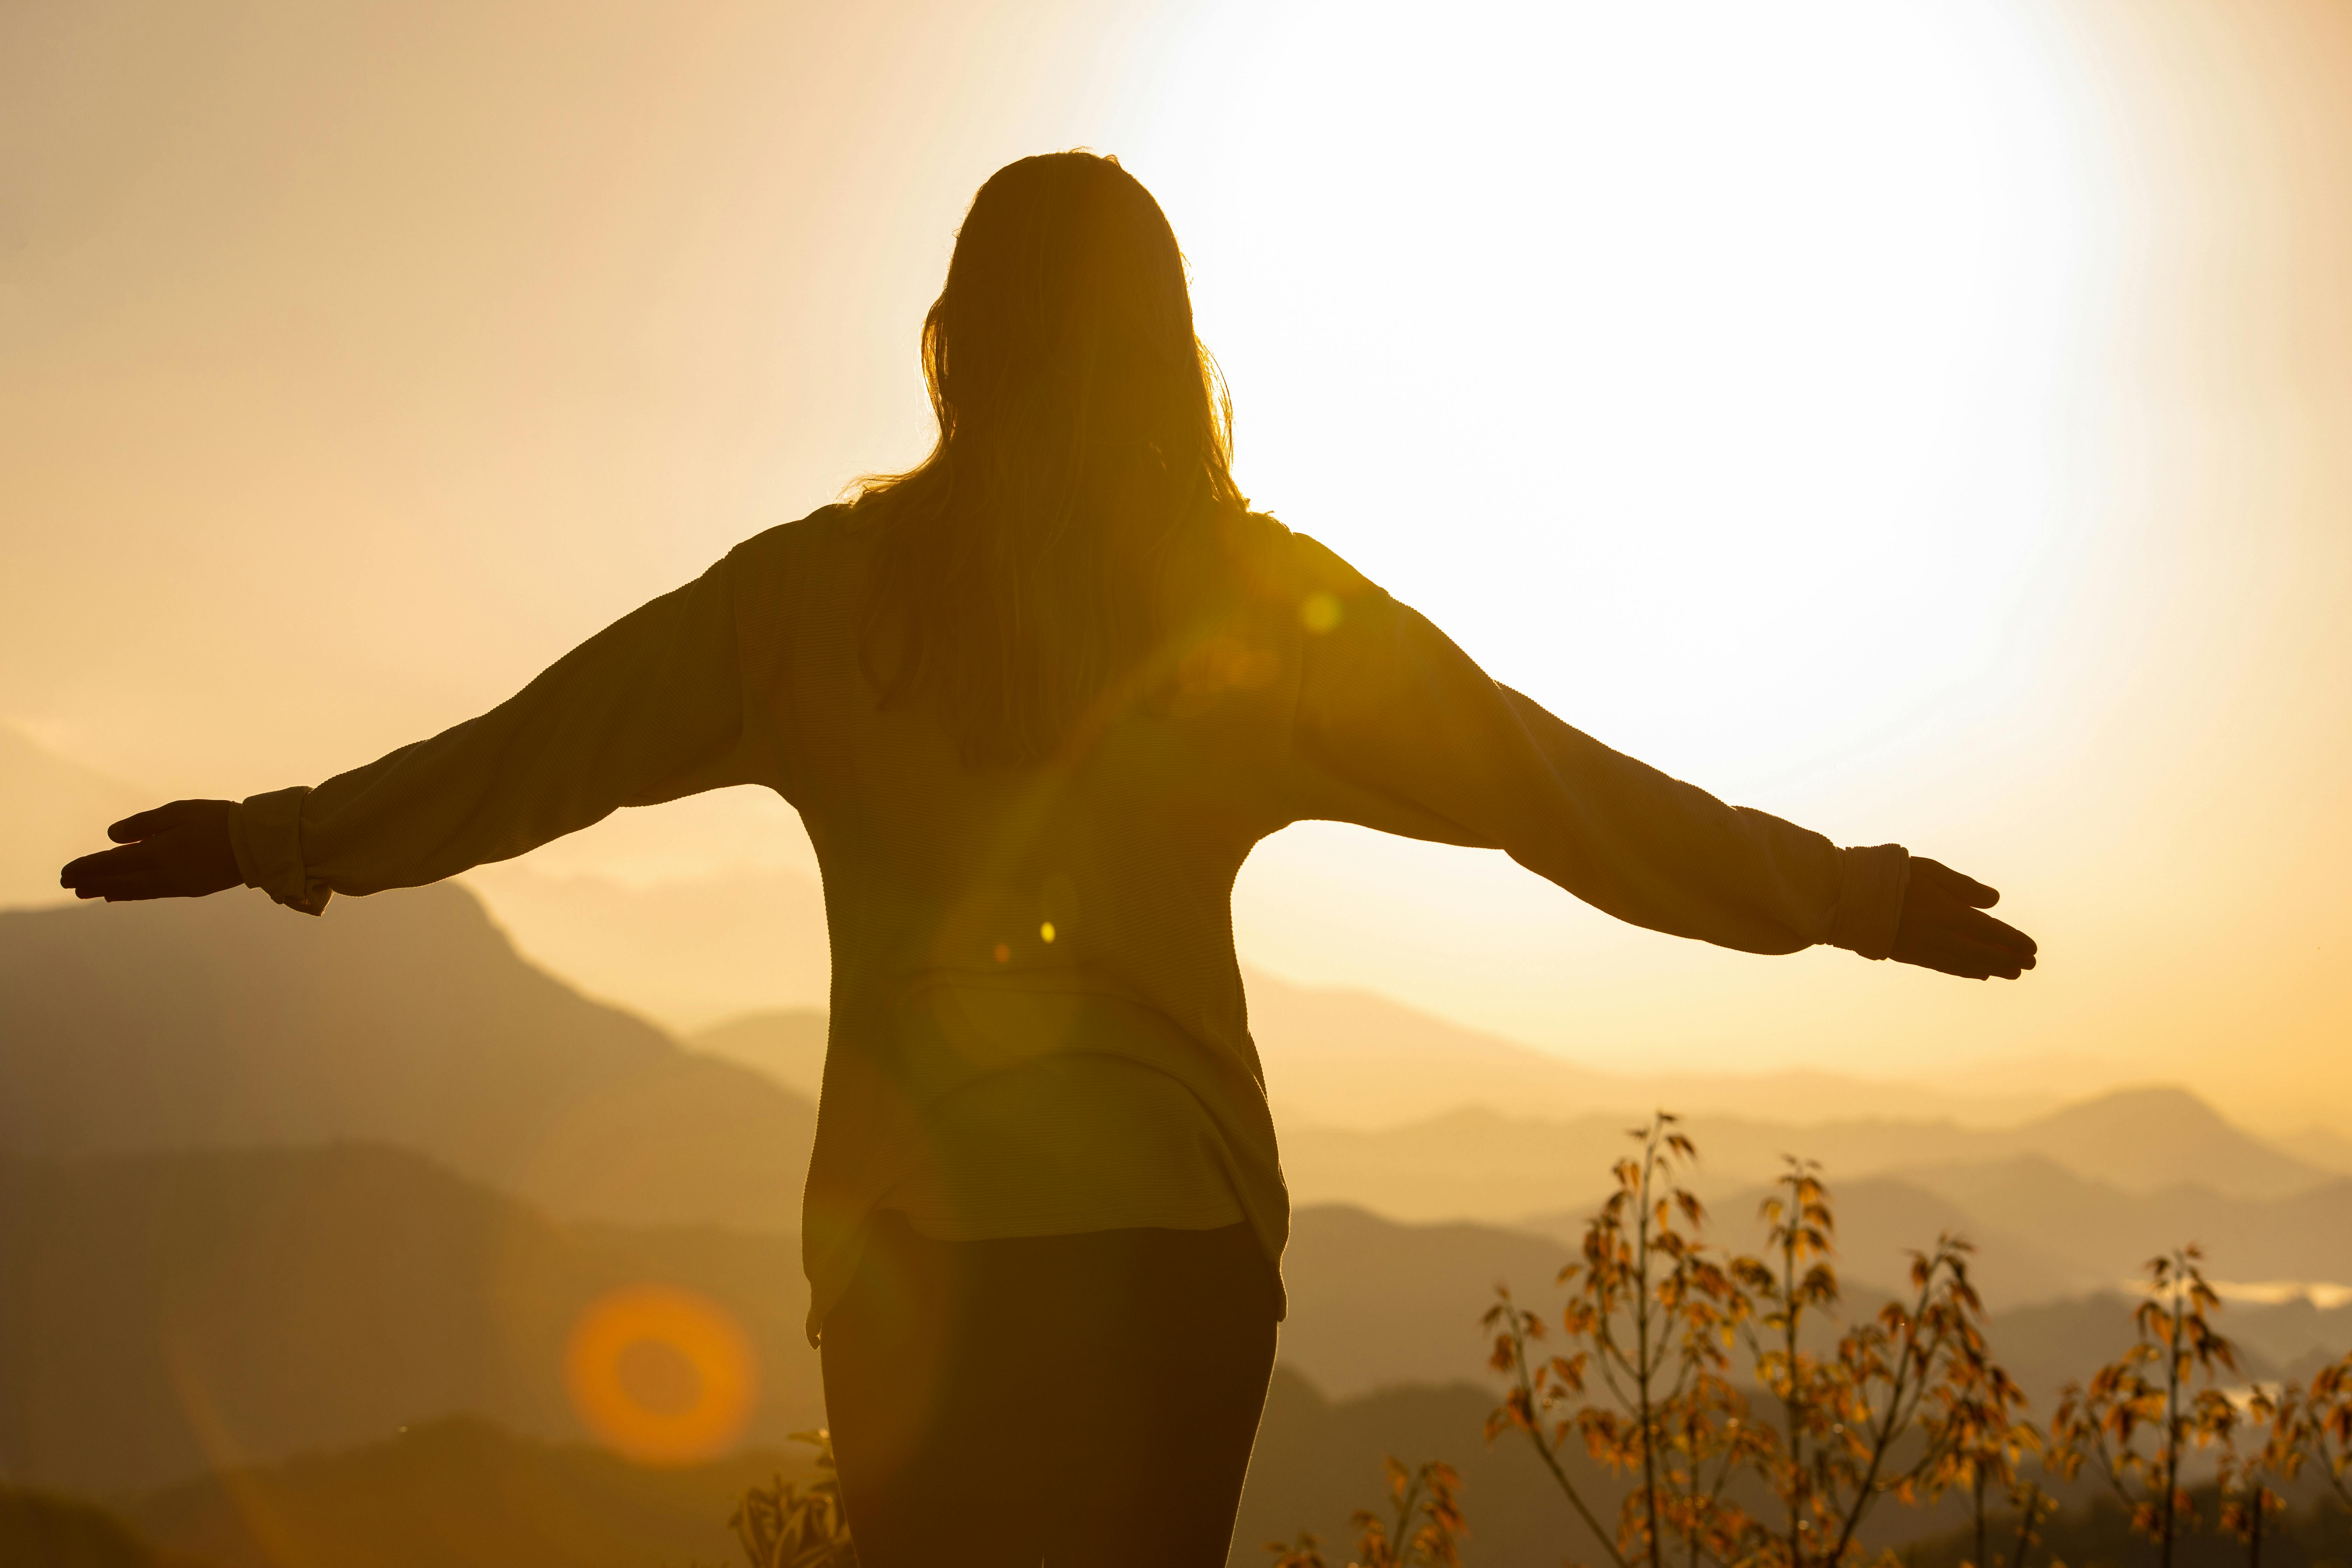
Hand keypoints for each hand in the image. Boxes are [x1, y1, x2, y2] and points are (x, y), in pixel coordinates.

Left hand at [59, 799, 242, 901]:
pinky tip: (117, 895)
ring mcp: (176, 884)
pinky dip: (129, 894)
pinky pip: (150, 893)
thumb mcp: (180, 811)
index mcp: (159, 852)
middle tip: (67, 884)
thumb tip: (112, 837)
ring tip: (85, 893)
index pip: (112, 863)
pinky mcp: (189, 889)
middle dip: (90, 882)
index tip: (66, 872)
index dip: (87, 868)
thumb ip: (144, 824)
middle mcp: (163, 873)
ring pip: (132, 890)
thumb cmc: (220, 820)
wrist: (259, 844)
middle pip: (118, 880)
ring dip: (106, 891)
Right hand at [1891, 857, 2036, 979]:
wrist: (1848, 898)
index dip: (2013, 941)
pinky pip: (1946, 967)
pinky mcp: (1911, 955)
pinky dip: (1967, 971)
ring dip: (1992, 969)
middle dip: (2008, 959)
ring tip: (2013, 973)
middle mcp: (1938, 935)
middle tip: (2030, 965)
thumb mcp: (1930, 871)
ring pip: (1966, 963)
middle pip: (1982, 952)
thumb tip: (1995, 900)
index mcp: (1946, 912)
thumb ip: (1963, 887)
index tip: (2032, 948)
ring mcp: (1924, 948)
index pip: (1989, 931)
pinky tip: (1980, 973)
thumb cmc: (1890, 877)